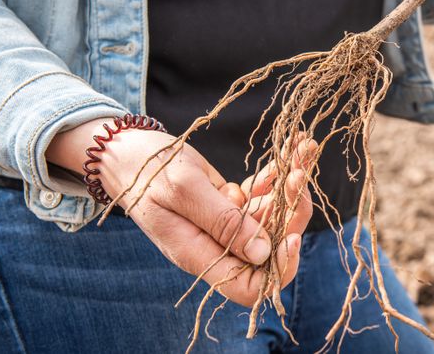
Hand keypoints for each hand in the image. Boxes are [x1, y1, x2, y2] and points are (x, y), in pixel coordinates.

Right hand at [46, 118, 315, 306]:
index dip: (277, 268)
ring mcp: (227, 225)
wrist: (129, 151)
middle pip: (270, 247)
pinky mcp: (231, 203)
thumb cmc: (148, 171)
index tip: (292, 236)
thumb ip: (221, 221)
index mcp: (201, 255)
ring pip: (272, 216)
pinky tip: (293, 147)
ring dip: (291, 185)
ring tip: (304, 149)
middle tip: (299, 176)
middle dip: (291, 212)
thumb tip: (261, 253)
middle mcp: (218, 246)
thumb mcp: (183, 191)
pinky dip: (278, 173)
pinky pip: (263, 195)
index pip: (249, 285)